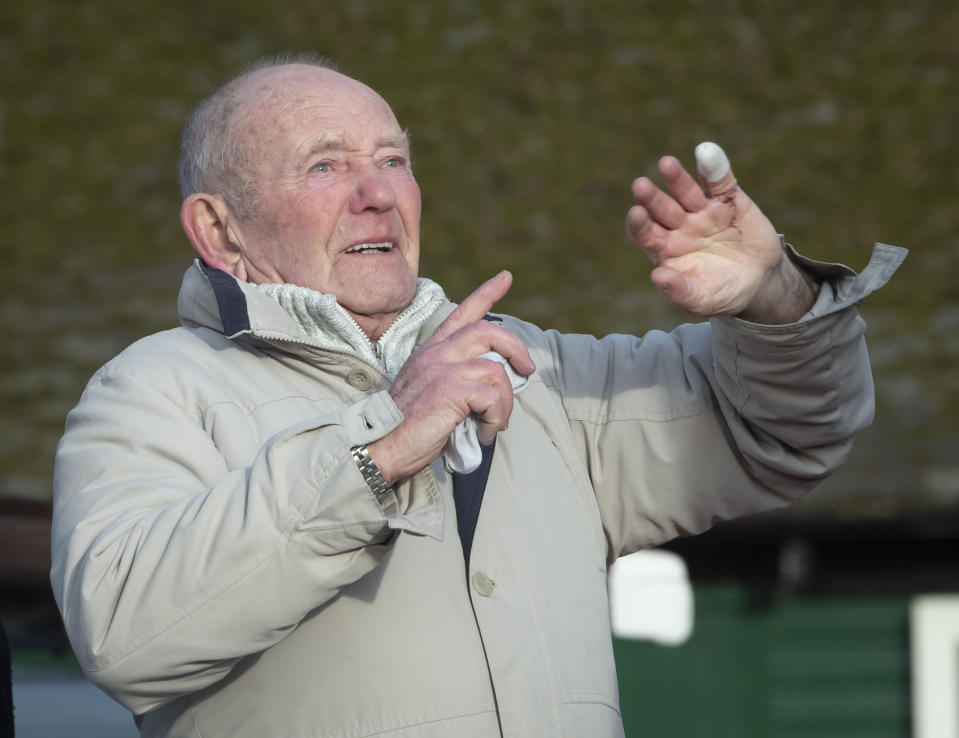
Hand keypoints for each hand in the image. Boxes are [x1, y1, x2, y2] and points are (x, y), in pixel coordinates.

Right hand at [367, 271, 534, 482]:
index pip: (461, 314)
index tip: (505, 277)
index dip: (486, 293)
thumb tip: (492, 386)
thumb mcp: (429, 391)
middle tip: (527, 369)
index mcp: (431, 351)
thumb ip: (455, 379)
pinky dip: (496, 418)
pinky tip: (485, 433)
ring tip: (495, 423)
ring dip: (505, 402)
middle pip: (488, 331)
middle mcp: (436, 354)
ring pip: (496, 370)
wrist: (379, 445)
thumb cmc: (407, 427)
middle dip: (516, 348)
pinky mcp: (449, 390)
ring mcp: (442, 369)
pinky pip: (492, 398)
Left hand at [625, 149, 813, 322]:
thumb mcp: (701, 300)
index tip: (635, 214)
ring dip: (676, 178)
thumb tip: (657, 276)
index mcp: (666, 249)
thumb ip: (679, 291)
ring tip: (666, 165)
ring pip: (686, 191)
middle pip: (662, 209)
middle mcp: (680, 226)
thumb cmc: (722, 293)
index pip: (645, 233)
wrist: (759, 283)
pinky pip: (719, 181)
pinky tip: (706, 153)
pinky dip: (714, 168)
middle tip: (640, 186)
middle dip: (652, 198)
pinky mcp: (729, 200)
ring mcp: (703, 211)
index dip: (639, 224)